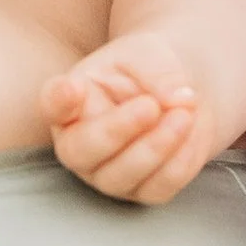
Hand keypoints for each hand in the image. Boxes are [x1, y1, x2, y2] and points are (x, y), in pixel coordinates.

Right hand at [42, 32, 217, 203]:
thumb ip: (158, 72)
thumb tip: (178, 99)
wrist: (181, 94)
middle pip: (81, 152)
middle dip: (118, 130)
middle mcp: (79, 144)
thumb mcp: (151, 55)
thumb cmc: (150, 69)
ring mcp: (107, 173)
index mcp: (71, 102)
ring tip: (184, 113)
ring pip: (119, 177)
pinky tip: (193, 128)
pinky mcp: (141, 190)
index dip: (58, 100)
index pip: (53, 104)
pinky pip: (158, 188)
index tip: (71, 88)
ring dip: (156, 147)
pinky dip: (180, 160)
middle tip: (152, 105)